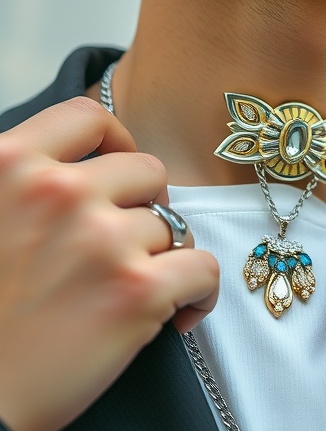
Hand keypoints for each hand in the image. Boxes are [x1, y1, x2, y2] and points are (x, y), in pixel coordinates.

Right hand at [0, 97, 218, 430]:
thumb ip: (22, 181)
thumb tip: (78, 168)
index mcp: (10, 164)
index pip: (88, 117)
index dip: (114, 141)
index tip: (116, 171)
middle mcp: (59, 192)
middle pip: (144, 170)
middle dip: (141, 207)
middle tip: (123, 245)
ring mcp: (101, 240)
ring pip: (170, 226)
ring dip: (158, 257)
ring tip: (127, 292)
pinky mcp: (136, 293)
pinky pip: (202, 269)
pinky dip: (199, 292)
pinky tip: (178, 312)